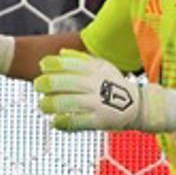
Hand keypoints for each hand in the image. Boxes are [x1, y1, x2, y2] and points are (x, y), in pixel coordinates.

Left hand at [35, 50, 175, 132]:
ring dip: (52, 104)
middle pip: (67, 82)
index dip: (54, 63)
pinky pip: (78, 122)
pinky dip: (64, 122)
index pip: (71, 63)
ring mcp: (98, 103)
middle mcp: (96, 85)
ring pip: (70, 102)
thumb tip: (61, 52)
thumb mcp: (102, 67)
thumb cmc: (114, 84)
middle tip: (37, 85)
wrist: (138, 106)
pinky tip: (55, 121)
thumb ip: (81, 59)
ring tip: (42, 105)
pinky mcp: (100, 120)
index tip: (42, 65)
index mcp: (96, 70)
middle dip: (48, 83)